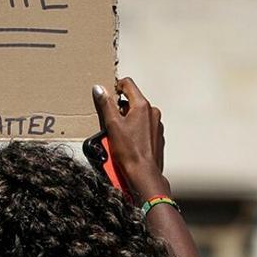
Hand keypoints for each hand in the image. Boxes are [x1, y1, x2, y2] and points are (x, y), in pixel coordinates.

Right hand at [92, 77, 169, 200]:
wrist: (144, 173)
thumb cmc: (130, 152)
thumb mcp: (112, 125)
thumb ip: (106, 104)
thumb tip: (99, 89)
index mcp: (142, 105)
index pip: (128, 84)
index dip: (116, 87)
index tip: (108, 96)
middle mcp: (152, 112)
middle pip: (132, 101)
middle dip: (120, 109)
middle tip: (111, 123)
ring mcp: (156, 124)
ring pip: (137, 114)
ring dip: (126, 120)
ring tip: (118, 136)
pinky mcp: (157, 135)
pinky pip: (142, 126)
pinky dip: (133, 130)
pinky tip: (127, 142)